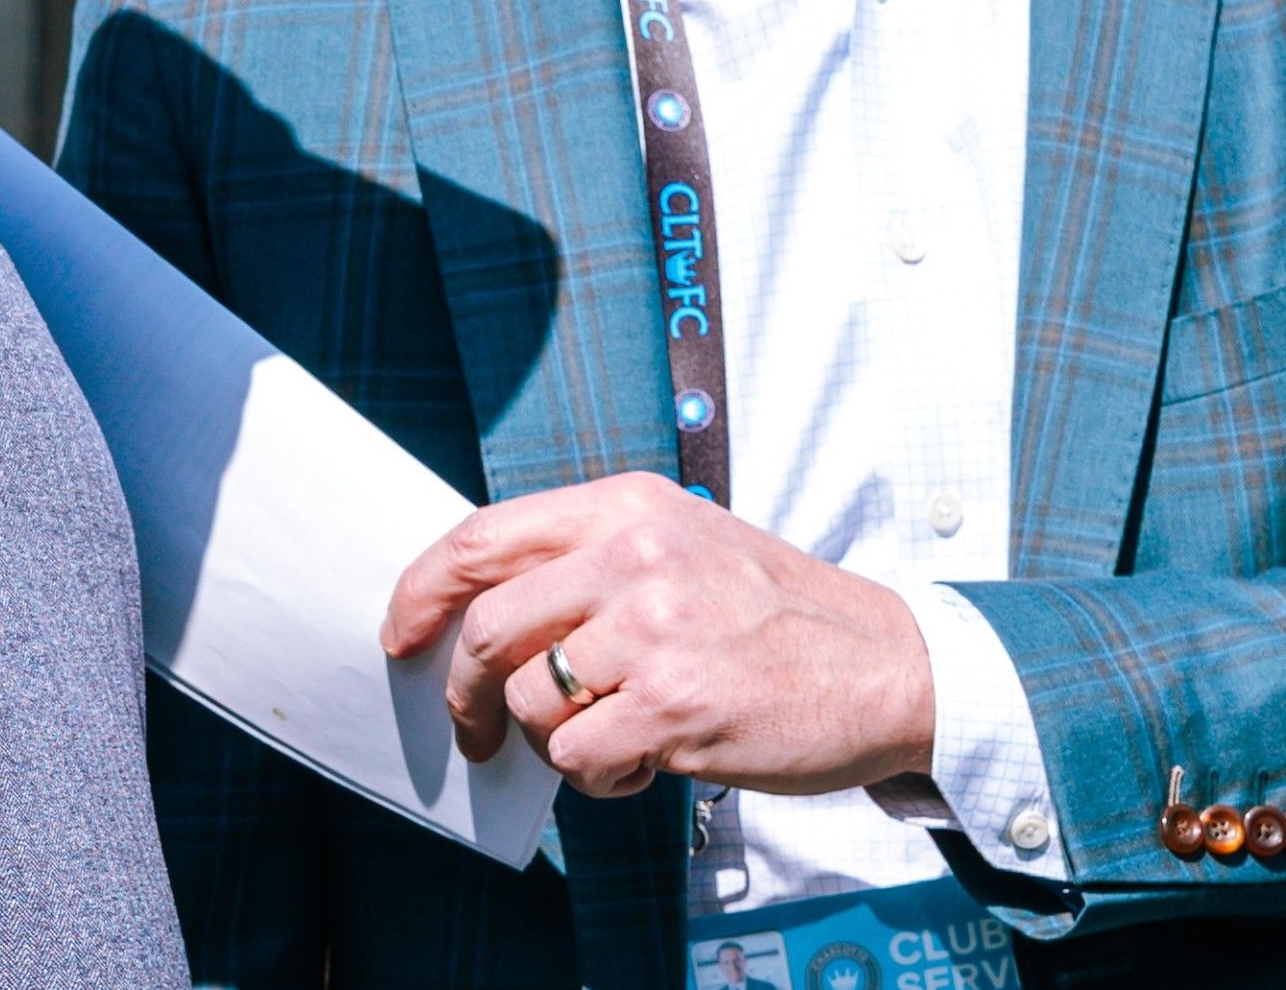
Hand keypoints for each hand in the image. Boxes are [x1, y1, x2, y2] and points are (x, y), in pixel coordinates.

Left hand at [380, 471, 938, 800]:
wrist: (886, 664)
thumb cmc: (775, 612)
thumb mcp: (683, 542)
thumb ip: (590, 561)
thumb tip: (484, 614)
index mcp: (626, 506)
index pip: (481, 538)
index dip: (420, 590)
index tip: (400, 633)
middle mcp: (634, 557)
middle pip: (486, 628)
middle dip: (462, 691)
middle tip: (474, 728)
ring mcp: (654, 632)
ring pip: (529, 699)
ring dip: (544, 740)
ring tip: (599, 742)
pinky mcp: (675, 707)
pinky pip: (578, 757)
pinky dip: (594, 778)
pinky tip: (636, 767)